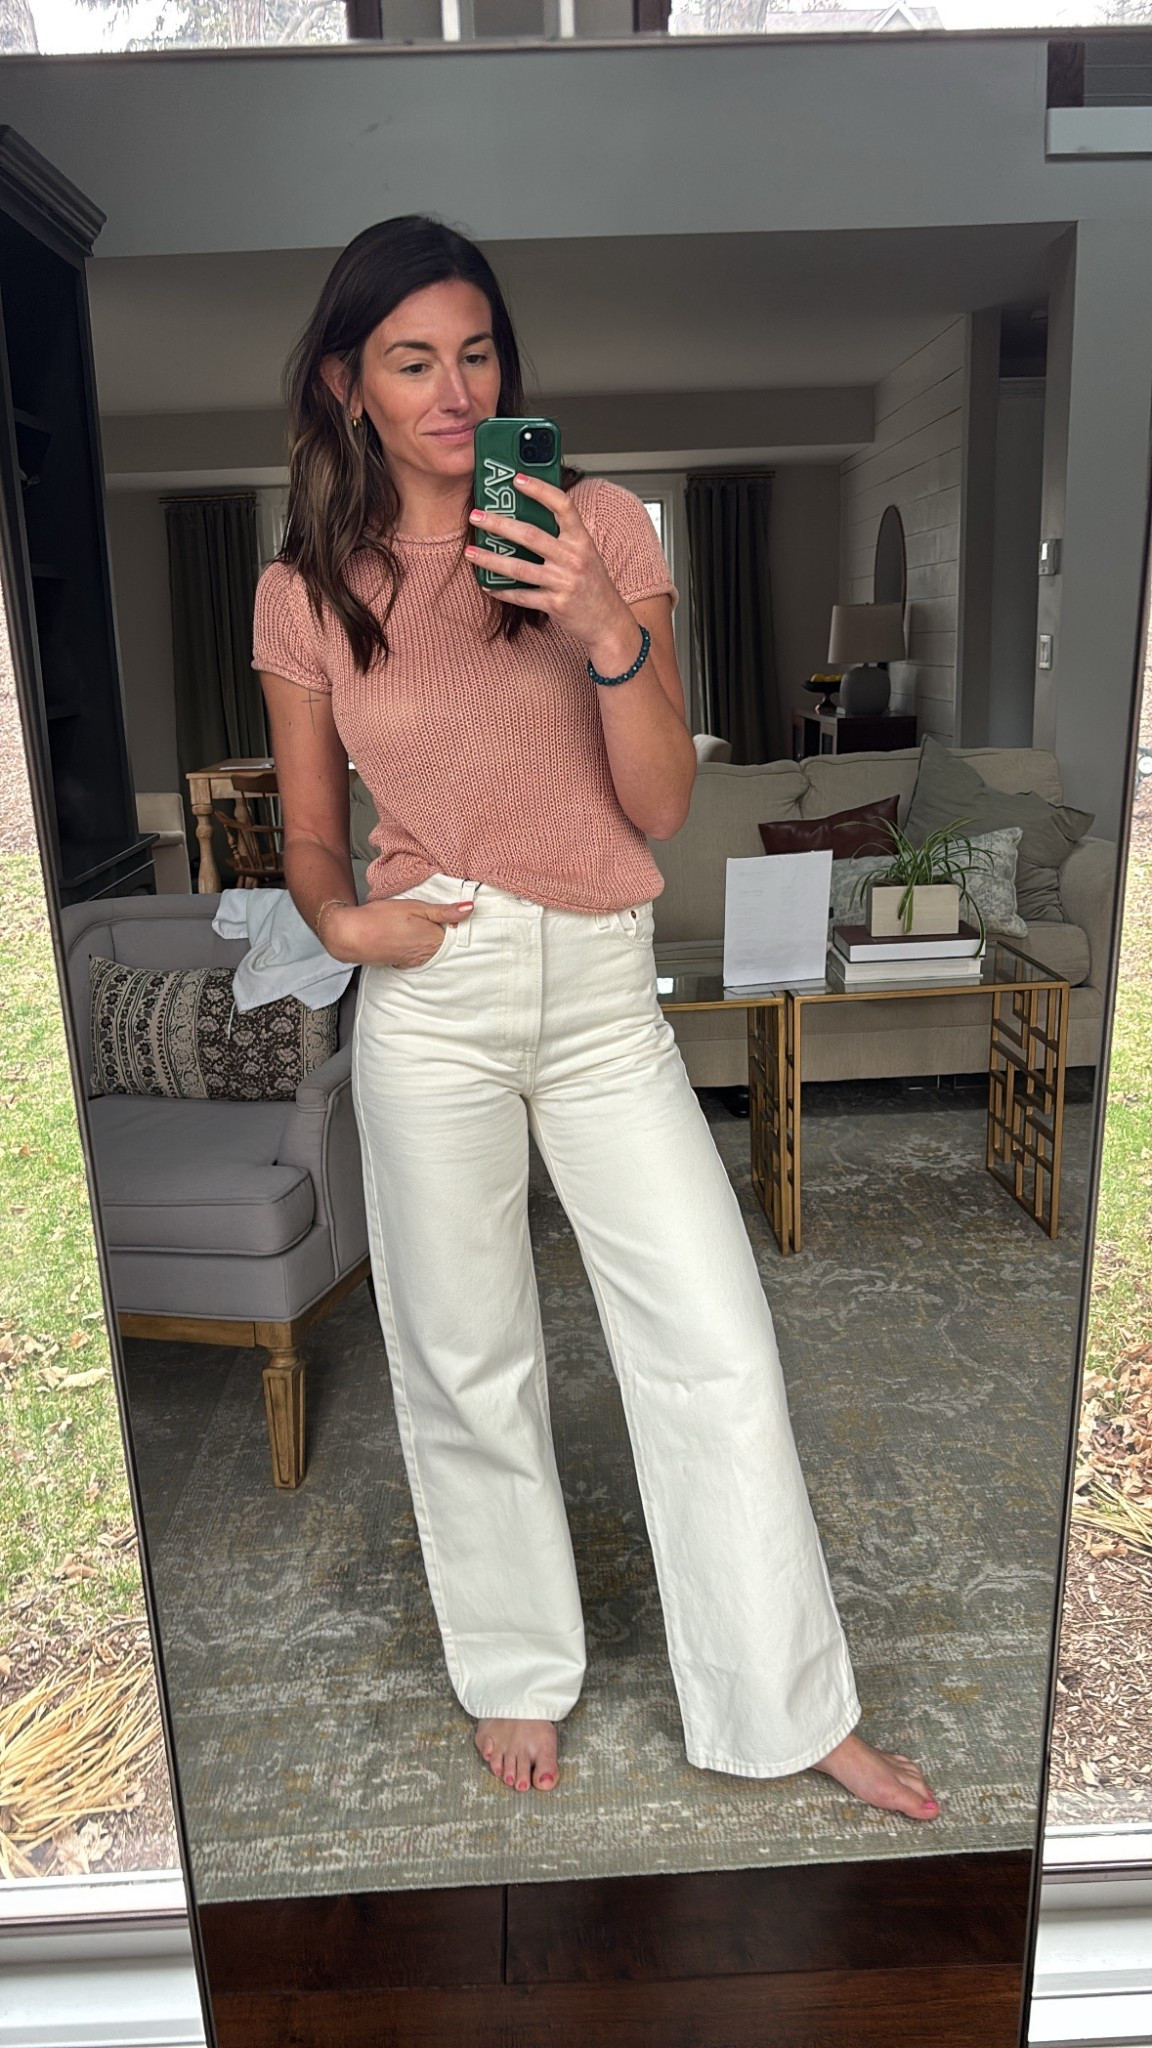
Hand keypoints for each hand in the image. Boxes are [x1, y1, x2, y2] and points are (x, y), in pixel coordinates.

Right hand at [323, 897, 472, 967]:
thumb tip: (470, 908)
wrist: (352, 935)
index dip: (458, 923)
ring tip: (423, 925)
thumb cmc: (381, 918)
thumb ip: (444, 911)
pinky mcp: (404, 964)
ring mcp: (416, 962)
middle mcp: (428, 956)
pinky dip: (420, 946)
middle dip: (447, 932)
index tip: (458, 912)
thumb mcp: (416, 907)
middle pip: (447, 944)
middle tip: (442, 916)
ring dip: (433, 939)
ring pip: (434, 950)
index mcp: (435, 941)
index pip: (459, 934)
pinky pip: (421, 955)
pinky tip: (412, 936)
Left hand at [465, 475, 642, 678]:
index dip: (539, 489)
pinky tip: (486, 584)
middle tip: (476, 517)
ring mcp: (564, 582)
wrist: (608, 621)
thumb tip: (528, 517)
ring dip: (490, 559)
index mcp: (581, 540)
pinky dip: (502, 591)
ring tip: (470, 552)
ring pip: (519, 567)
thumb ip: (563, 536)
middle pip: (530, 535)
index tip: (517, 479)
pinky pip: (522, 596)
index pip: (562, 505)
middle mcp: (573, 558)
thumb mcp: (585, 553)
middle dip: (499, 524)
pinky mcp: (555, 604)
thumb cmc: (593, 585)